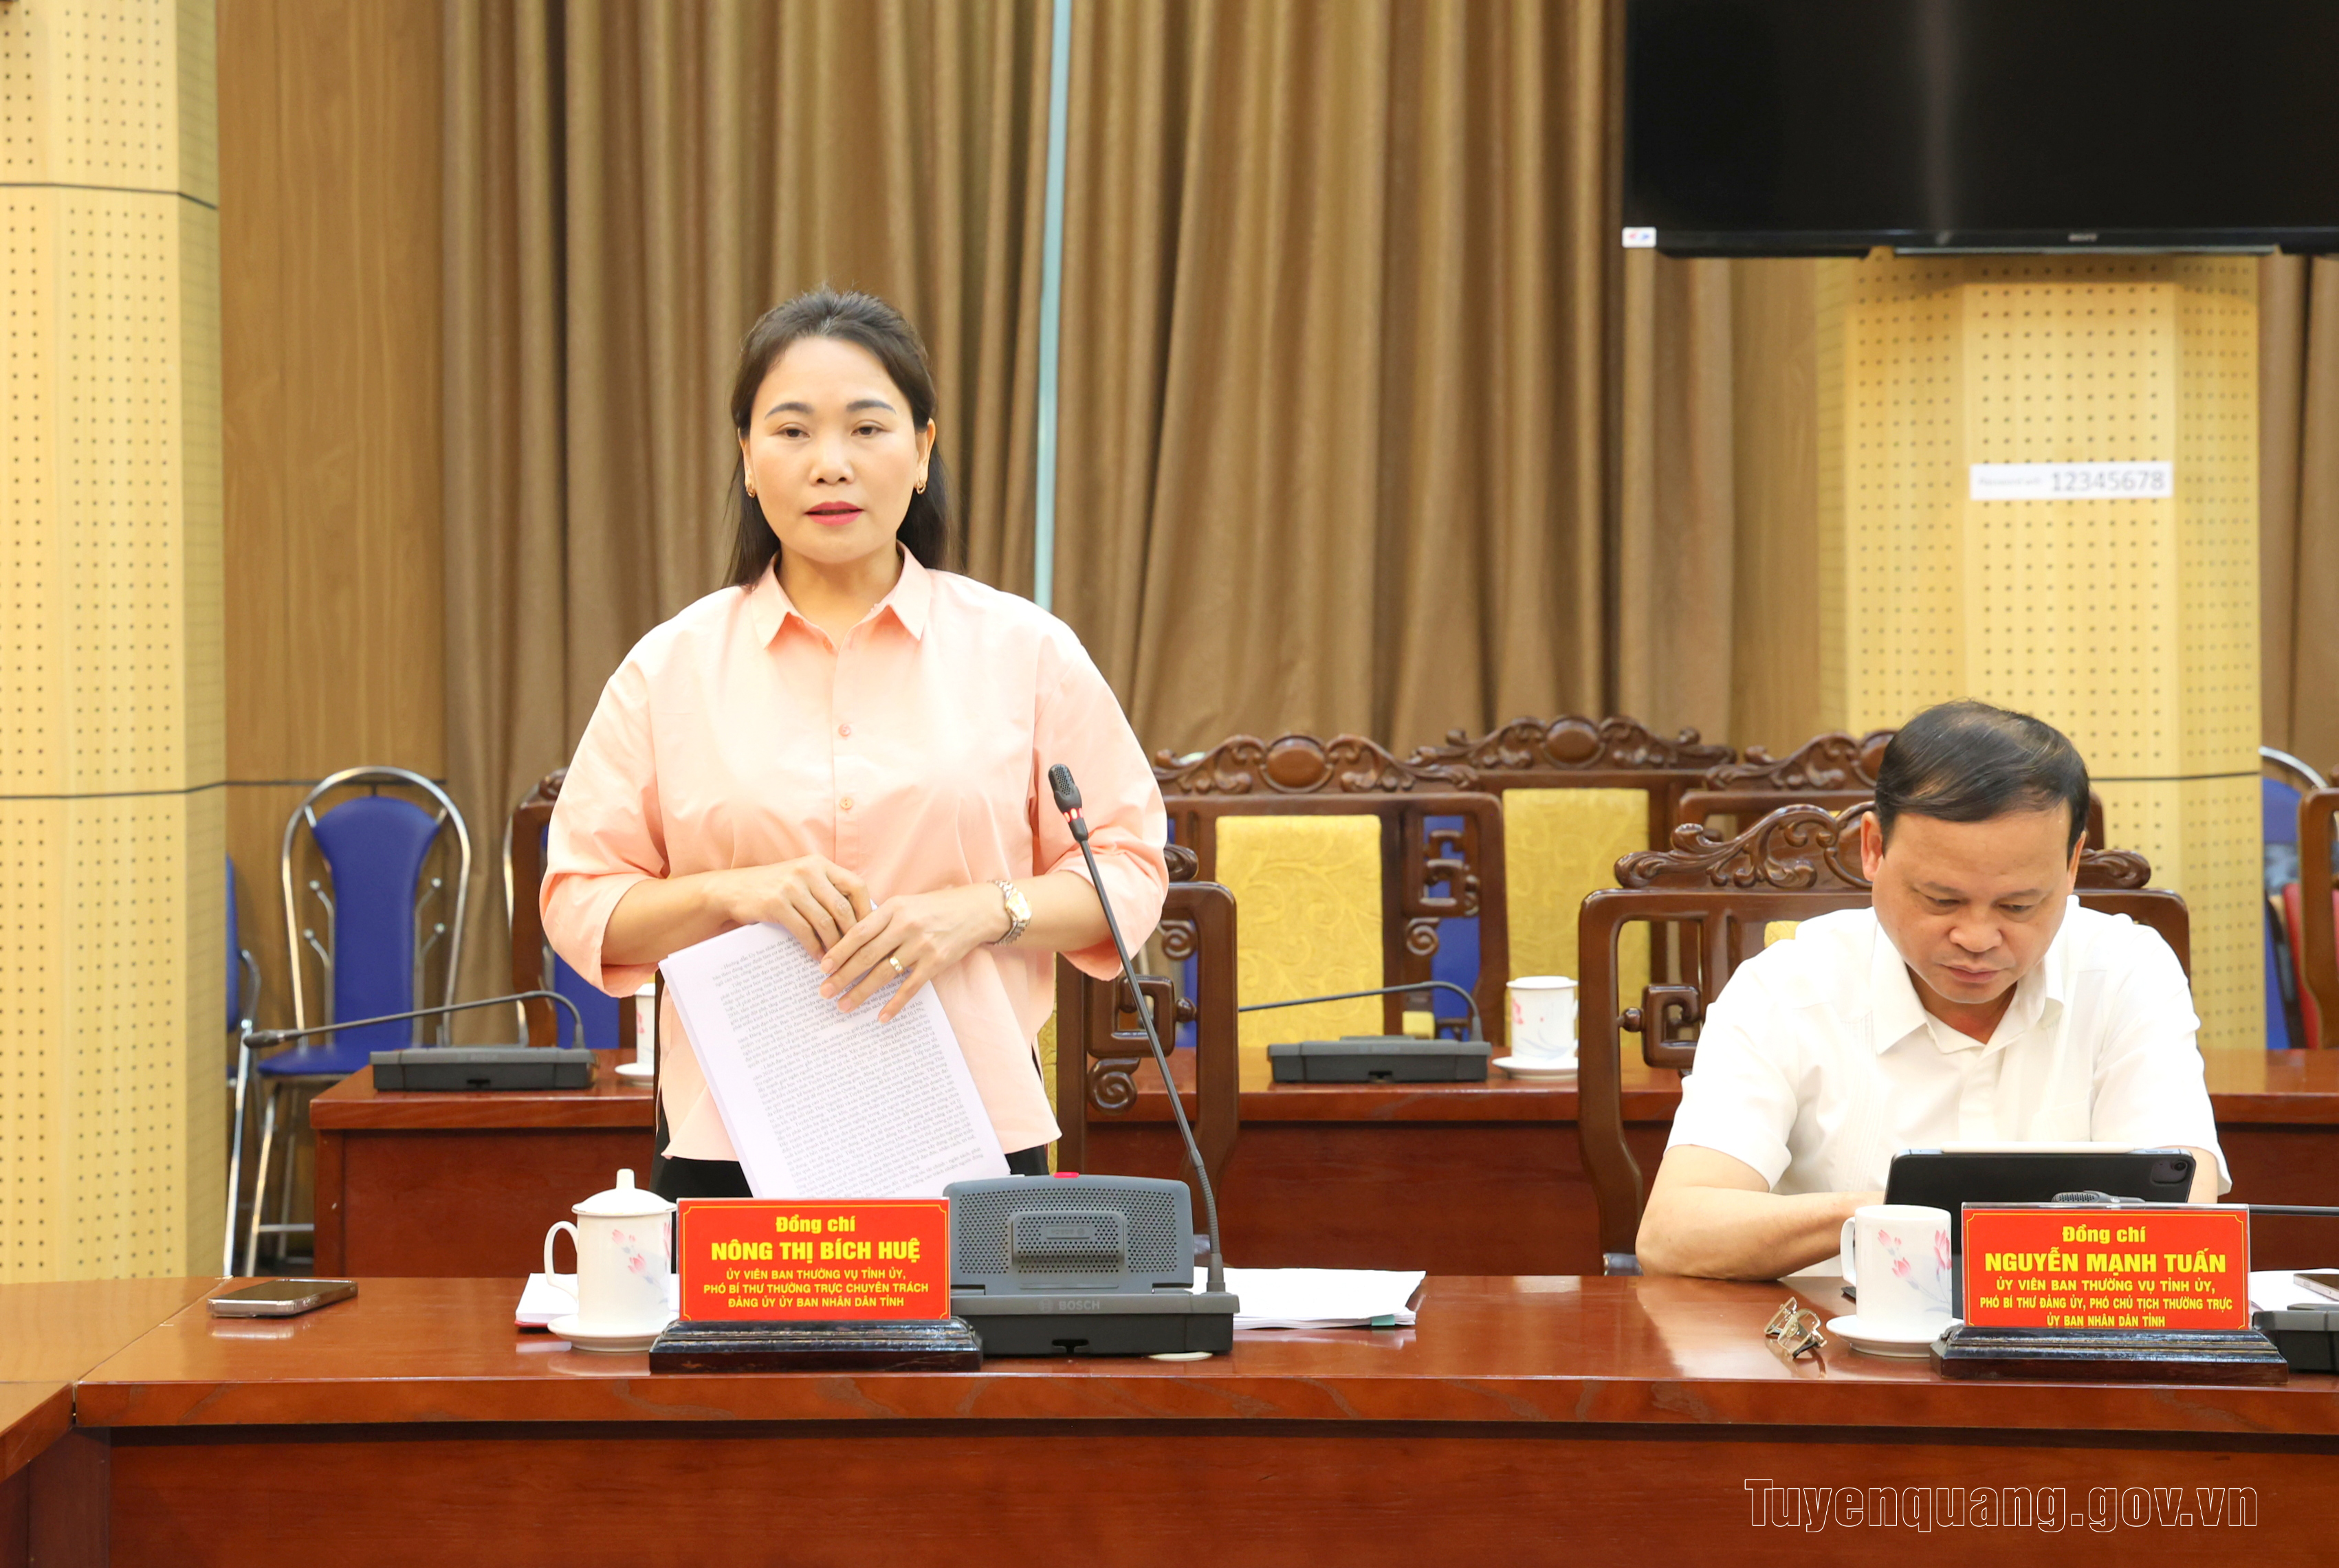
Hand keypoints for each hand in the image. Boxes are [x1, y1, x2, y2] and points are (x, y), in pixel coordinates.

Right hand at [714, 856, 872, 957]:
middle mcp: (808, 871)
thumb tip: (860, 920)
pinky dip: (814, 947)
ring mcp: (791, 886)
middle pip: (842, 907)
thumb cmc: (774, 888)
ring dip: (834, 945)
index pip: (856, 886)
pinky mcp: (776, 904)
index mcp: (820, 864)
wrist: (733, 889)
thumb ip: (828, 891)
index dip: (867, 911)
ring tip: (838, 960)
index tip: (871, 932)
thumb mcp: (802, 879)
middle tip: (857, 954)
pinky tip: (818, 957)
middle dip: (852, 934)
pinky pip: (804, 931)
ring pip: (825, 921)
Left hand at [819, 884, 1009, 1021]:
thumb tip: (850, 943)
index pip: (859, 932)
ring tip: (844, 1005)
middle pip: (867, 955)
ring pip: (884, 974)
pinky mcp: (936, 962)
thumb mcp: (905, 903)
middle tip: (825, 991)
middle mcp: (906, 926)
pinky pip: (910, 987)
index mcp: (894, 908)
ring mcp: (922, 945)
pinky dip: (894, 1004)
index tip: (822, 967)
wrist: (975, 910)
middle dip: (843, 976)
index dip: (839, 951)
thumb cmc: (936, 907)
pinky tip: (881, 1016)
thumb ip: (881, 920)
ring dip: (861, 992)